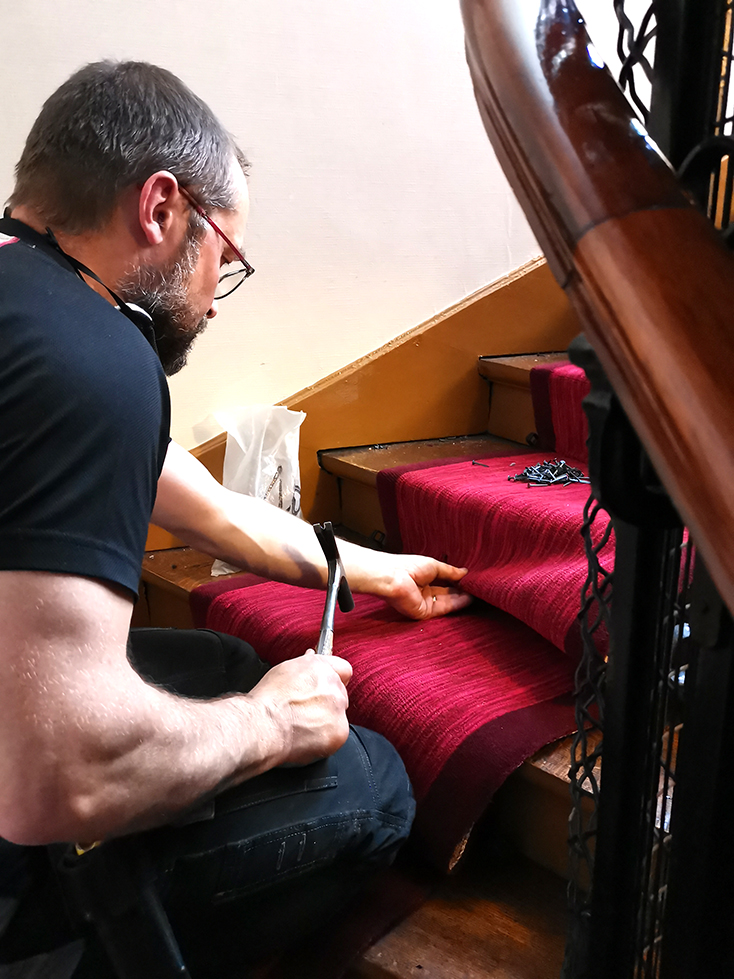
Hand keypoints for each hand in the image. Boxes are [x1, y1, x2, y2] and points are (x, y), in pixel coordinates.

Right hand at [249, 651, 351, 766]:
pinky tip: (307, 737)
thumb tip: (310, 658)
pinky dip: (326, 738)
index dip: (335, 678)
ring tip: (303, 725)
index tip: (327, 687)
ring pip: (338, 715)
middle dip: (328, 702)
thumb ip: (304, 665)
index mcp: (320, 667)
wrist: (263, 725)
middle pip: (340, 693)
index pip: (343, 669)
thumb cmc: (267, 700)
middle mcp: (333, 684)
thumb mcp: (283, 671)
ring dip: (326, 720)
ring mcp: (338, 707)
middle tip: (306, 711)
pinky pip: (338, 734)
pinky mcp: (339, 730)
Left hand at [382, 554, 472, 620]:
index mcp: (424, 579)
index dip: (457, 581)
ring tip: (477, 593)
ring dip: (462, 599)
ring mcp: (424, 603)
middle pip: (447, 594)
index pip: (444, 582)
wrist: (393, 577)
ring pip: (447, 602)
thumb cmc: (408, 566)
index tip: (471, 580)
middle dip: (461, 591)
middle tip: (477, 588)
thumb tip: (465, 572)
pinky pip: (443, 609)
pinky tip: (468, 599)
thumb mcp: (434, 565)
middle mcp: (424, 592)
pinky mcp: (424, 612)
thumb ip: (450, 571)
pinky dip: (456, 605)